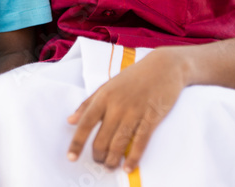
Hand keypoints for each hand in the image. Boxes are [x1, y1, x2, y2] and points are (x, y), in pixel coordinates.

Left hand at [67, 48, 186, 171]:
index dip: (77, 142)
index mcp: (104, 96)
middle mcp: (117, 105)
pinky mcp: (152, 118)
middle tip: (99, 162)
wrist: (164, 67)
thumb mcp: (107, 85)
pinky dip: (133, 158)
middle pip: (102, 138)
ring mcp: (135, 112)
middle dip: (98, 155)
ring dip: (112, 160)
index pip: (86, 123)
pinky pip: (140, 142)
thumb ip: (88, 103)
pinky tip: (128, 167)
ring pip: (119, 143)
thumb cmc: (133, 77)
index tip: (71, 157)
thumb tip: (70, 120)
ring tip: (110, 166)